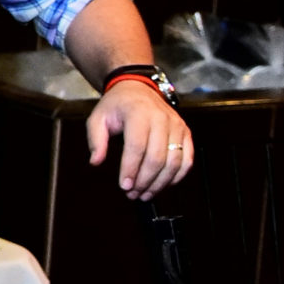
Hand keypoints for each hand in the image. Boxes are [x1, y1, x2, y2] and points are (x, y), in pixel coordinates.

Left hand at [86, 81, 193, 200]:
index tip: (124, 185)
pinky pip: (187, 160)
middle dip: (145, 181)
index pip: (137, 146)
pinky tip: (163, 185)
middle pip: (157, 157)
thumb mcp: (98, 118)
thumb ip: (96, 140)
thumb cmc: (117, 106)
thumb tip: (96, 162)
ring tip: (145, 194)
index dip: (131, 169)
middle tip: (133, 194)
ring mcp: (177, 126)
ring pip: (174, 162)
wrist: (137, 89)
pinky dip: (177, 176)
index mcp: (138, 113)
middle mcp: (161, 119)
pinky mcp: (186, 133)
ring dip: (160, 183)